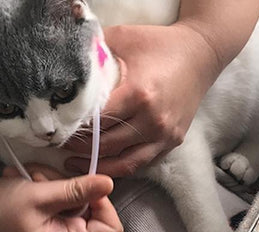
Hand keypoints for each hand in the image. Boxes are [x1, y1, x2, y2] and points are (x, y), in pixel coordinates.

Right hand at [0, 165, 121, 231]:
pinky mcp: (40, 212)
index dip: (103, 204)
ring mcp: (52, 224)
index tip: (84, 185)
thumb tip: (109, 183)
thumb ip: (76, 190)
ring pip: (70, 193)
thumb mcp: (37, 197)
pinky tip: (17, 181)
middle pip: (91, 205)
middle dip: (68, 186)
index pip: (110, 228)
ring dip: (49, 180)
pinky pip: (53, 191)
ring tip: (25, 180)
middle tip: (42, 180)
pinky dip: (38, 182)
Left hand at [64, 23, 220, 176]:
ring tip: (74, 163)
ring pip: (122, 163)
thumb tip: (65, 67)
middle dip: (80, 148)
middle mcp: (152, 120)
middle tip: (59, 146)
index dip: (75, 127)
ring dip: (96, 165)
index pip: (97, 121)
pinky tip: (101, 164)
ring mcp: (163, 135)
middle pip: (106, 145)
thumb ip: (94, 53)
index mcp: (138, 94)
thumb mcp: (123, 39)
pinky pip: (139, 164)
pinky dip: (118, 167)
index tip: (57, 129)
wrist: (200, 55)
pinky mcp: (171, 143)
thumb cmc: (159, 45)